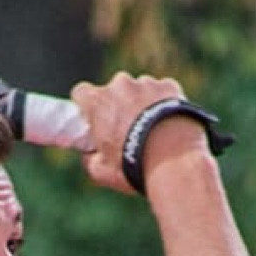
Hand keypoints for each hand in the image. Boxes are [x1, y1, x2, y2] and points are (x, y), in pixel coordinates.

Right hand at [70, 71, 208, 194]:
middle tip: (126, 131)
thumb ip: (89, 159)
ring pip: (139, 90)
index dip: (86, 106)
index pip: (81, 92)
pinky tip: (168, 125)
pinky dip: (164, 104)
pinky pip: (162, 92)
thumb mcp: (101, 172)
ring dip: (141, 104)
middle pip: (113, 91)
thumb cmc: (133, 166)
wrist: (174, 160)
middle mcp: (120, 85)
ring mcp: (146, 83)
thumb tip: (88, 155)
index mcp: (98, 102)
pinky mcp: (169, 86)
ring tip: (152, 132)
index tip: (92, 118)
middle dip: (117, 106)